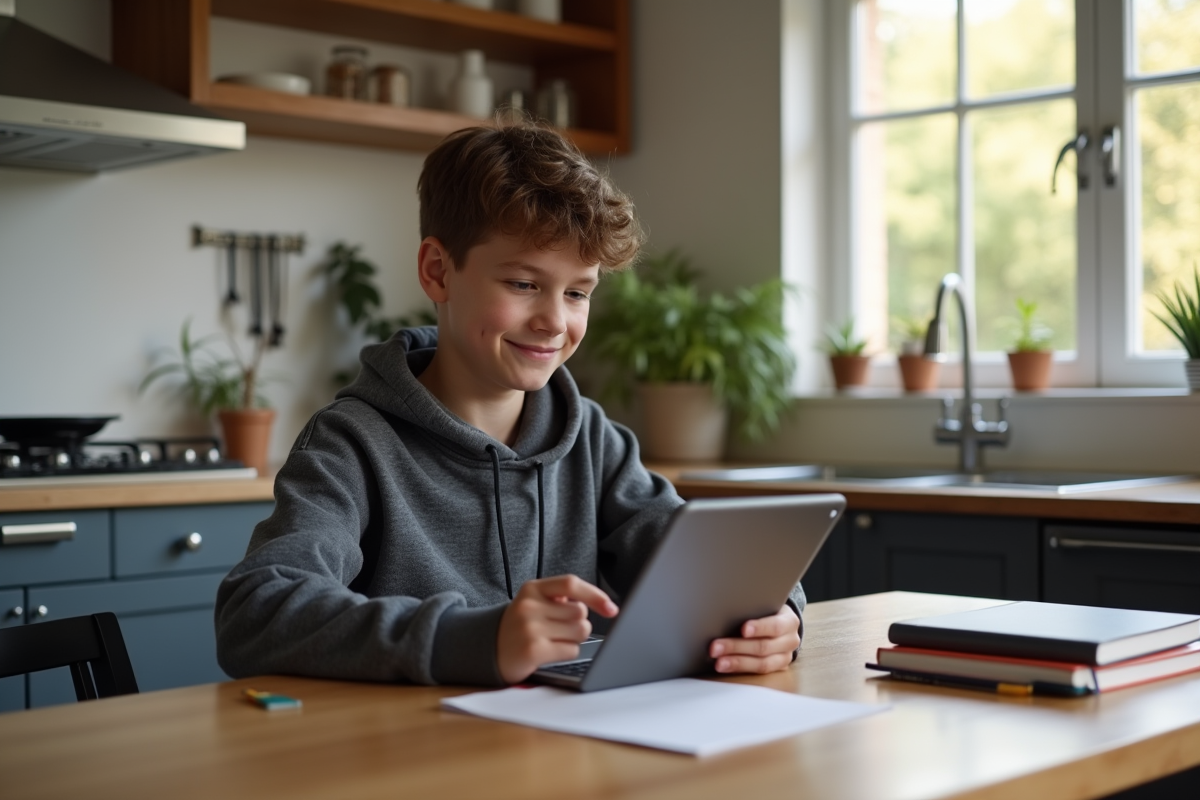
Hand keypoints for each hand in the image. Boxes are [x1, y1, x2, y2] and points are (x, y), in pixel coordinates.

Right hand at [496, 574, 618, 684]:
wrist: (487, 649)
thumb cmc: (520, 625)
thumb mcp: (533, 602)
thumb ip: (561, 597)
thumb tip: (604, 604)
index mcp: (532, 589)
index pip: (571, 584)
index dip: (595, 595)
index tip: (611, 608)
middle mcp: (530, 605)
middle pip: (580, 612)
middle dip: (579, 623)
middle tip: (560, 628)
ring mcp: (531, 628)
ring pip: (580, 631)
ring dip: (574, 638)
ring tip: (554, 639)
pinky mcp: (534, 650)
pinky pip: (571, 650)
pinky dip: (567, 652)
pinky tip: (550, 652)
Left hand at [709, 604, 800, 674]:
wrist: (781, 623)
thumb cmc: (766, 611)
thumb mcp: (764, 605)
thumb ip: (752, 609)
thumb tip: (723, 610)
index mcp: (789, 621)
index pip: (775, 626)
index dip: (759, 628)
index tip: (743, 629)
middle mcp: (790, 641)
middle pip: (763, 647)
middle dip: (737, 647)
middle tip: (715, 647)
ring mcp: (785, 657)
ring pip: (761, 664)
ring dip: (737, 663)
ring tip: (719, 663)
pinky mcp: (777, 669)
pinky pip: (758, 673)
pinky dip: (740, 669)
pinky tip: (726, 667)